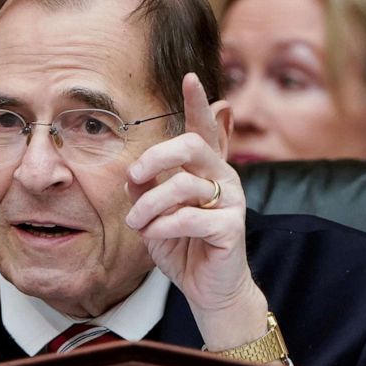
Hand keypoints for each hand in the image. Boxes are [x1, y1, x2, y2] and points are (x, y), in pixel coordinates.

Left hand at [125, 73, 268, 348]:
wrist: (206, 288)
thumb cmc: (181, 246)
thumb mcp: (154, 214)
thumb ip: (146, 189)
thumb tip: (133, 176)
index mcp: (204, 169)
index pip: (204, 129)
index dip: (196, 103)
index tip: (189, 77)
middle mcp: (222, 177)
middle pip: (191, 146)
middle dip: (155, 158)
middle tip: (134, 177)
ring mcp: (231, 200)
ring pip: (183, 185)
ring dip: (149, 205)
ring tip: (137, 223)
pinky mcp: (232, 226)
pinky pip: (190, 217)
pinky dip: (164, 227)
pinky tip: (155, 236)